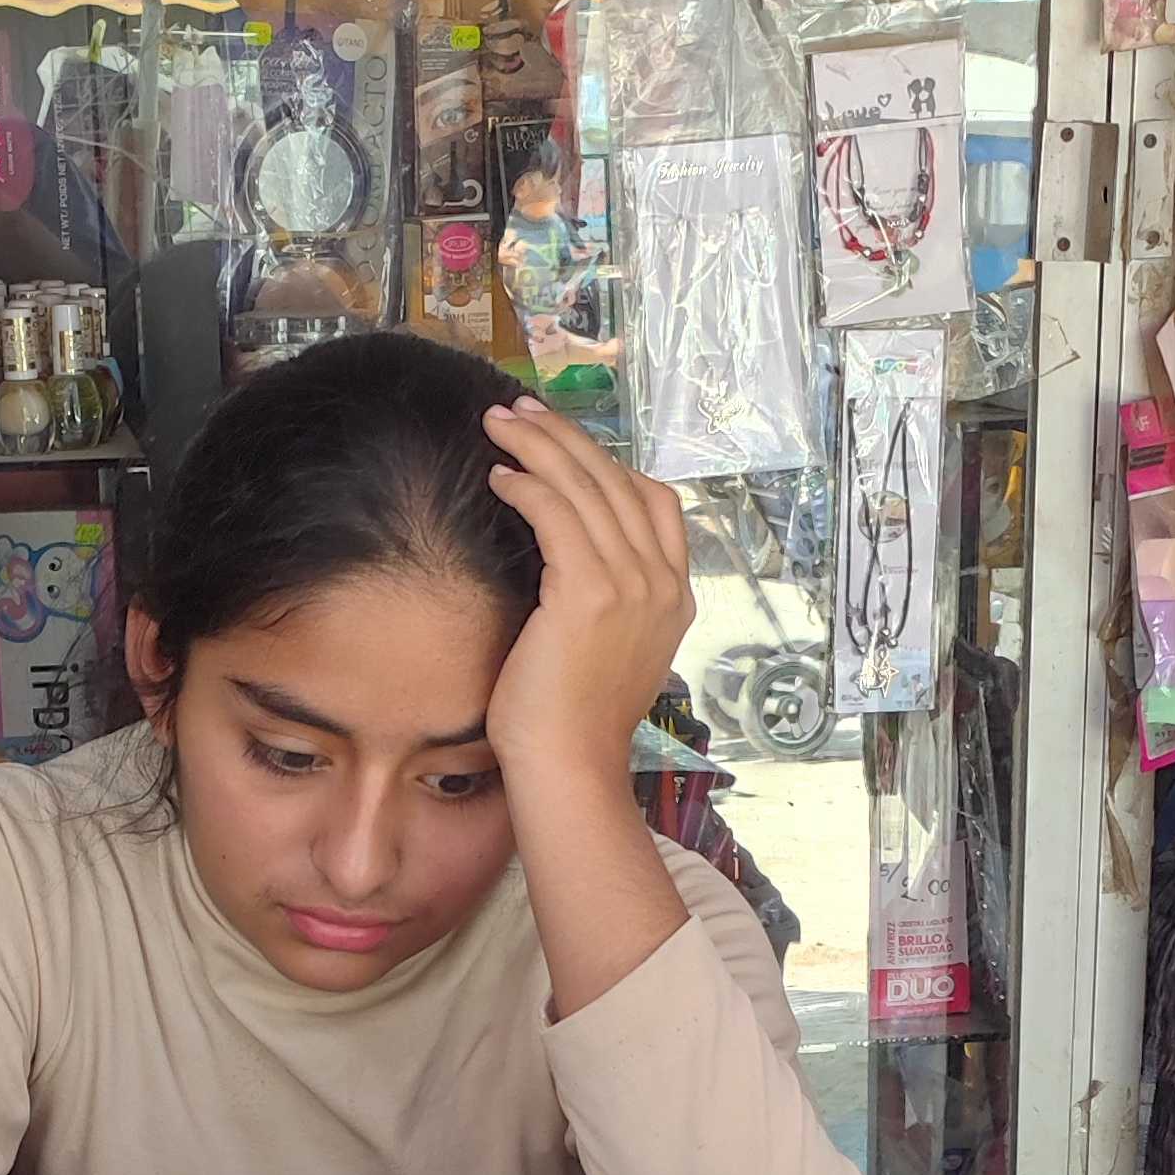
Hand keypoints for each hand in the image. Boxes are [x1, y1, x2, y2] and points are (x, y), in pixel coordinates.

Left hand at [480, 398, 690, 794]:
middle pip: (617, 480)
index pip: (655, 501)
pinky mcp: (590, 593)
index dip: (608, 460)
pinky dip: (526, 486)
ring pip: (586, 488)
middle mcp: (663, 583)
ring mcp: (633, 586)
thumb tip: (576, 561)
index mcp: (676, 595)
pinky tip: (499, 476)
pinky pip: (557, 515)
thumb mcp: (610, 649)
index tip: (564, 439)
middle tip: (520, 409)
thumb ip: (612, 600)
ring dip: (538, 447)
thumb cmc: (572, 719)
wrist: (569, 766)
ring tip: (499, 424)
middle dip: (565, 437)